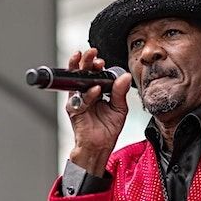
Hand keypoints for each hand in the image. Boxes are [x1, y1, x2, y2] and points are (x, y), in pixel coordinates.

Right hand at [66, 48, 131, 176]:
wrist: (100, 148)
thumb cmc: (107, 130)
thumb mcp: (119, 108)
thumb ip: (120, 92)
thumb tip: (125, 76)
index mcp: (95, 91)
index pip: (93, 73)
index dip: (96, 64)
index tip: (101, 59)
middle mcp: (85, 94)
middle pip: (82, 72)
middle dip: (86, 60)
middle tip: (91, 52)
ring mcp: (78, 101)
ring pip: (75, 81)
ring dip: (81, 69)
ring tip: (90, 62)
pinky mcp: (75, 111)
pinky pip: (80, 100)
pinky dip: (89, 94)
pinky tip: (95, 89)